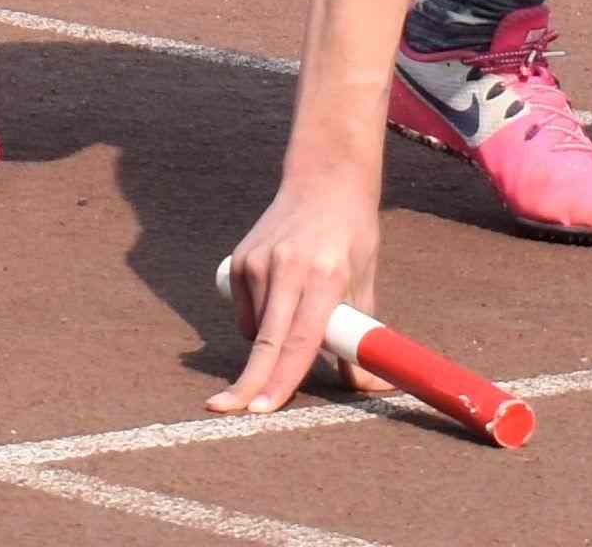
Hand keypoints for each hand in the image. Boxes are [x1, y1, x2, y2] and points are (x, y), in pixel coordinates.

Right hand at [208, 165, 378, 414]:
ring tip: (297, 310)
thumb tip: (367, 387)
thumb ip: (360, 337)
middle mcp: (287, 267)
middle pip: (265, 342)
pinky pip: (246, 313)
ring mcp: (258, 261)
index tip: (261, 409)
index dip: (281, 379)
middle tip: (224, 411)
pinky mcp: (239, 259)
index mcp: (326, 275)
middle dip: (246, 383)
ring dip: (271, 346)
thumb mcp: (366, 281)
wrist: (324, 180)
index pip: (299, 340)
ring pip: (256, 331)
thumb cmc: (352, 235)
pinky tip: (278, 297)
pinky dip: (259, 321)